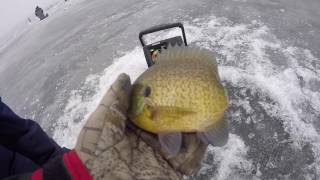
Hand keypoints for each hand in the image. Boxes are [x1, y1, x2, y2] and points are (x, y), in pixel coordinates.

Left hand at [75, 73, 206, 178]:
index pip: (160, 108)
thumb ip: (116, 99)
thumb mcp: (102, 121)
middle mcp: (154, 138)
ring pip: (188, 139)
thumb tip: (125, 76)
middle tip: (203, 99)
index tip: (183, 84)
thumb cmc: (95, 149)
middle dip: (190, 112)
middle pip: (177, 122)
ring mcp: (164, 155)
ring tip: (208, 115)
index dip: (171, 97)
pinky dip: (200, 149)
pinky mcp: (171, 171)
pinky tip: (206, 136)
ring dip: (199, 128)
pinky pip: (191, 160)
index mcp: (138, 125)